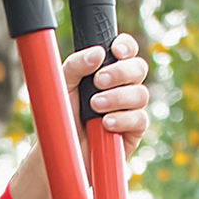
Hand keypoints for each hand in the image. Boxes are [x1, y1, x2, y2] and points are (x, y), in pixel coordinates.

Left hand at [8, 33, 148, 198]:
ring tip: (95, 106)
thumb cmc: (60, 117)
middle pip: (138, 68)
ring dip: (117, 97)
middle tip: (97, 82)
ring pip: (140, 94)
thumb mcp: (61, 85)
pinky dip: (122, 119)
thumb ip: (76, 65)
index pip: (126, 51)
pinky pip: (140, 119)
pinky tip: (105, 124)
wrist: (58, 152)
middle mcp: (122, 88)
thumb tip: (98, 53)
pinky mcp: (133, 133)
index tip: (115, 50)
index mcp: (107, 71)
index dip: (126, 46)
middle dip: (120, 72)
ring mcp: (130, 110)